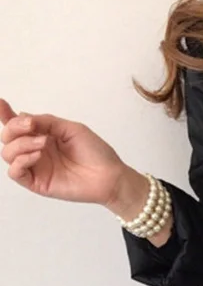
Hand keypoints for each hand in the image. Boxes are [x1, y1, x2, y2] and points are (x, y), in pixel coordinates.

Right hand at [0, 97, 128, 206]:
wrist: (109, 175)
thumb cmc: (96, 152)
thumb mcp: (70, 128)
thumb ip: (45, 122)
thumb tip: (22, 116)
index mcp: (43, 136)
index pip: (17, 125)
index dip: (5, 114)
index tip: (1, 102)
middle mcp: (36, 150)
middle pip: (7, 137)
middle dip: (14, 128)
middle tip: (31, 126)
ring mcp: (36, 167)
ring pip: (8, 153)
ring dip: (21, 144)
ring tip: (43, 143)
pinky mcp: (38, 183)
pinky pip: (15, 173)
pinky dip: (21, 161)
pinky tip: (36, 155)